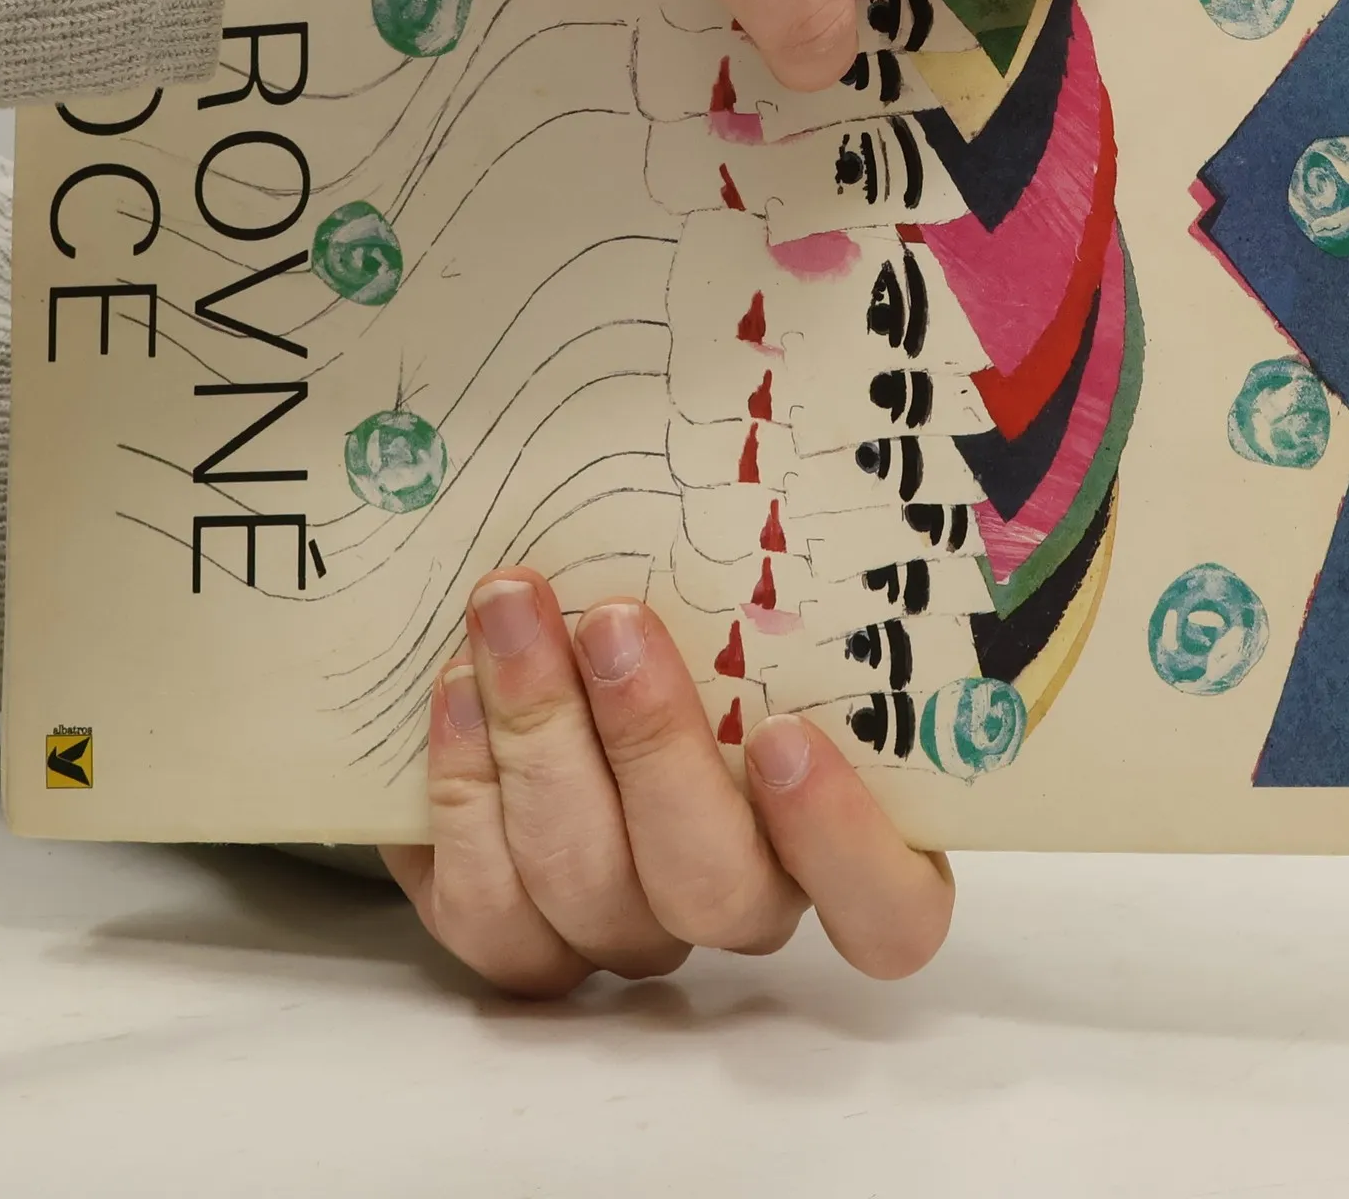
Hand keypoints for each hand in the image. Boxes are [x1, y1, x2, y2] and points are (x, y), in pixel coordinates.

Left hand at [378, 570, 953, 996]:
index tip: (786, 734)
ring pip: (588, 892)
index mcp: (843, 832)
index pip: (891, 912)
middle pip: (715, 888)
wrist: (559, 646)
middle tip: (613, 624)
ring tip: (508, 613)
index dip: (845, 845)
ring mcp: (628, 930)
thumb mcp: (749, 580)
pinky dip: (466, 797)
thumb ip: (778, 558)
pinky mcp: (519, 935)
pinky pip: (491, 910)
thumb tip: (765, 414)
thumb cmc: (692, 609)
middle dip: (652, 749)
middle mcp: (742, 900)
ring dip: (539, 740)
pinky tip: (457, 692)